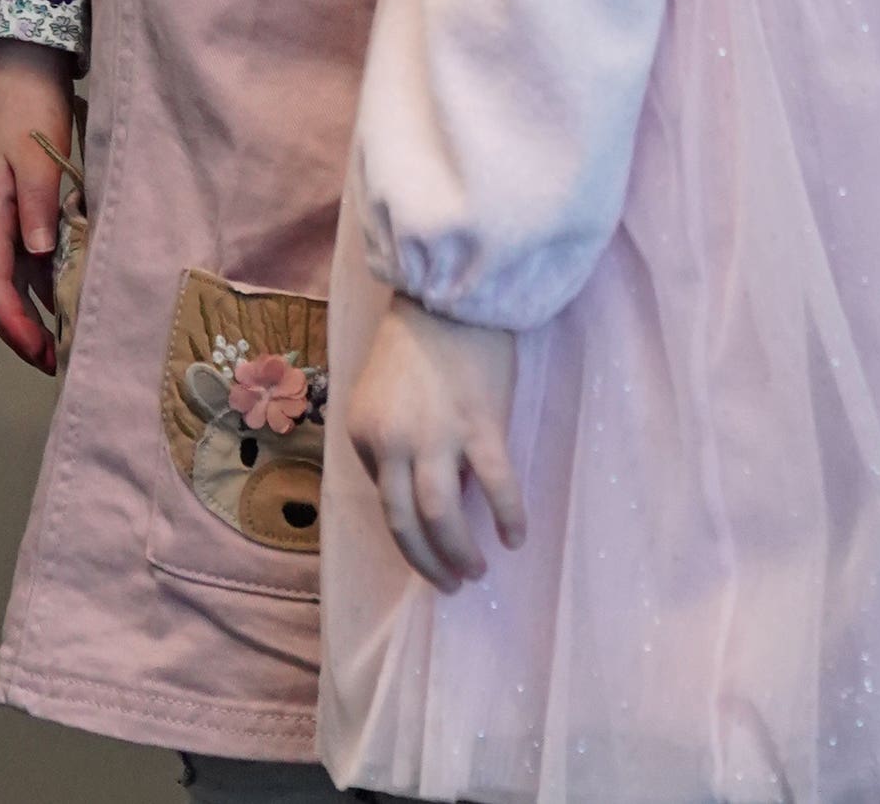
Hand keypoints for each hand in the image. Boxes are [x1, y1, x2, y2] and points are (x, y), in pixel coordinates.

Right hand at [0, 43, 78, 374]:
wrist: (27, 62)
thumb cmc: (29, 104)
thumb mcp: (35, 153)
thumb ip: (38, 203)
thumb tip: (39, 254)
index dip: (14, 325)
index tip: (40, 354)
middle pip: (1, 289)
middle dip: (24, 329)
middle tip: (57, 361)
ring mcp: (8, 211)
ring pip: (18, 274)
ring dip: (39, 307)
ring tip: (71, 335)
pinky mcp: (25, 200)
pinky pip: (34, 252)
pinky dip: (50, 277)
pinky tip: (76, 286)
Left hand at [345, 289, 525, 593]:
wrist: (450, 295)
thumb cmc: (418, 346)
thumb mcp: (384, 400)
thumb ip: (395, 449)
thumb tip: (427, 503)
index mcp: (364, 432)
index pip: (384, 501)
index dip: (409, 529)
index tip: (429, 540)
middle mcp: (393, 440)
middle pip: (405, 523)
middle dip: (429, 562)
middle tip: (451, 583)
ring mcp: (436, 434)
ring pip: (442, 516)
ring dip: (459, 553)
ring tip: (477, 570)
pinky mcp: (479, 425)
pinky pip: (496, 487)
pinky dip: (507, 518)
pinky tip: (515, 538)